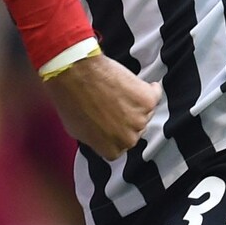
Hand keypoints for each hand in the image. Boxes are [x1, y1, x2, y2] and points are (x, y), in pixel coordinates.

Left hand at [46, 54, 161, 160]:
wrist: (75, 74)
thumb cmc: (70, 99)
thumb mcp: (77, 129)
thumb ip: (96, 138)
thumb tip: (101, 134)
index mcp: (111, 150)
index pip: (121, 144)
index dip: (117, 129)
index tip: (113, 118)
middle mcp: (128, 139)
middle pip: (136, 129)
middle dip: (128, 116)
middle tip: (115, 102)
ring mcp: (140, 120)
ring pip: (146, 112)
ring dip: (136, 102)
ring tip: (119, 90)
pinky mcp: (148, 101)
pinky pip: (155, 94)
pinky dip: (149, 88)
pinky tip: (137, 82)